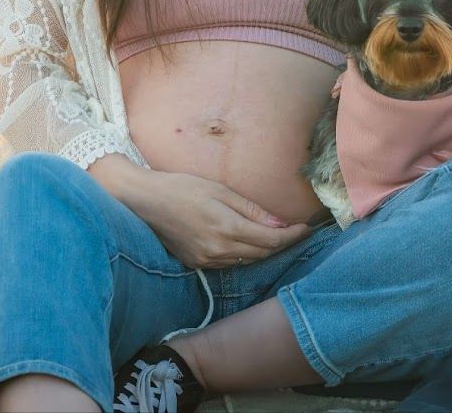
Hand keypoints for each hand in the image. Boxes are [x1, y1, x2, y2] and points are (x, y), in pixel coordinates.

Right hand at [129, 171, 311, 268]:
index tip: (307, 228)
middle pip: (263, 253)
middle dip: (283, 243)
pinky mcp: (196, 264)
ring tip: (279, 236)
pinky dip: (244, 254)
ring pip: (247, 261)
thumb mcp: (220, 191)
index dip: (293, 236)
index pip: (271, 240)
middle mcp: (219, 251)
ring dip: (265, 250)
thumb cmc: (182, 188)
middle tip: (298, 231)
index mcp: (227, 229)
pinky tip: (249, 242)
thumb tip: (280, 223)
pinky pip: (230, 264)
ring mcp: (207, 261)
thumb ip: (250, 210)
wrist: (144, 202)